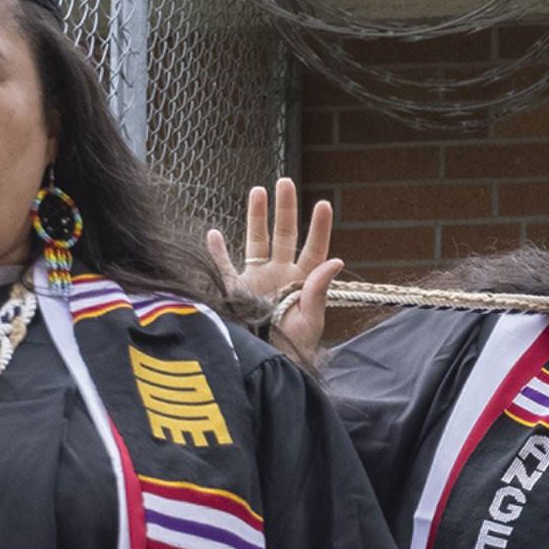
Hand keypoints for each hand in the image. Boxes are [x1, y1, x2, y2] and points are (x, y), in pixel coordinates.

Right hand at [208, 181, 341, 358]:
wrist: (266, 366)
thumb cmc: (294, 349)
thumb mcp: (310, 321)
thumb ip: (319, 290)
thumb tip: (336, 260)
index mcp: (303, 281)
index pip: (314, 247)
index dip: (319, 227)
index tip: (323, 203)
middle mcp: (280, 275)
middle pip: (284, 235)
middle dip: (285, 209)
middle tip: (285, 182)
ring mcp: (257, 280)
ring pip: (256, 241)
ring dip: (256, 217)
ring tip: (258, 190)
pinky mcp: (234, 290)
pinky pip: (224, 266)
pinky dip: (217, 251)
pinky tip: (213, 233)